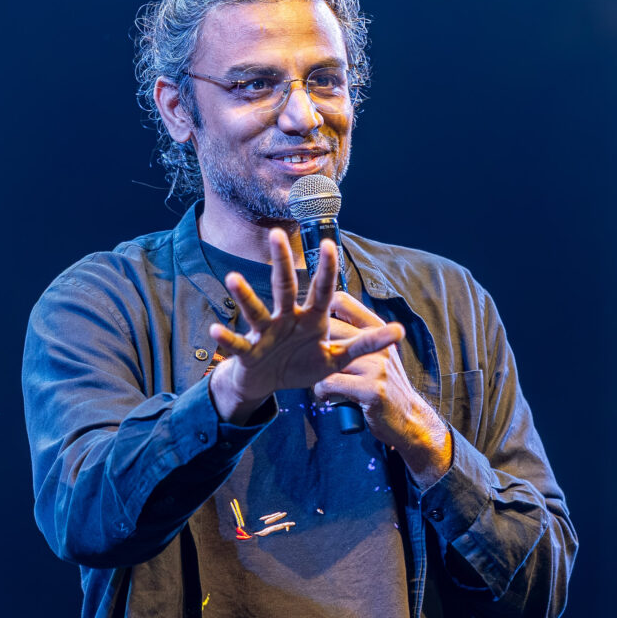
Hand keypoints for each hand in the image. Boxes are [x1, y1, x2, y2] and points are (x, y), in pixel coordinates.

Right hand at [208, 230, 404, 424]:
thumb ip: (366, 343)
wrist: (270, 383)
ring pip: (256, 309)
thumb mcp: (338, 356)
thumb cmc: (303, 363)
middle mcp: (287, 318)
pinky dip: (227, 337)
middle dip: (282, 262)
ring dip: (245, 295)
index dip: (326, 269)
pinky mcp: (249, 351)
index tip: (330, 242)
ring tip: (233, 278)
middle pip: (285, 286)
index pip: (322, 289)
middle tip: (278, 234)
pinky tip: (216, 329)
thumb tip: (400, 331)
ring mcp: (266, 332)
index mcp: (311, 317)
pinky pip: (238, 342)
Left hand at [314, 292, 451, 486]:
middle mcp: (378, 343)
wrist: (409, 418)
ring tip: (323, 385)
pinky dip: (322, 392)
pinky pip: (329, 383)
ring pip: (326, 360)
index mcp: (377, 330)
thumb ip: (358, 336)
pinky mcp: (372, 389)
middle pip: (330, 329)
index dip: (321, 306)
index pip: (343, 301)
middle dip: (313, 347)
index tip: (312, 322)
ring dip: (317, 375)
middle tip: (310, 363)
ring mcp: (376, 366)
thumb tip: (325, 321)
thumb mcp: (378, 353)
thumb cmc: (385, 385)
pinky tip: (328, 398)